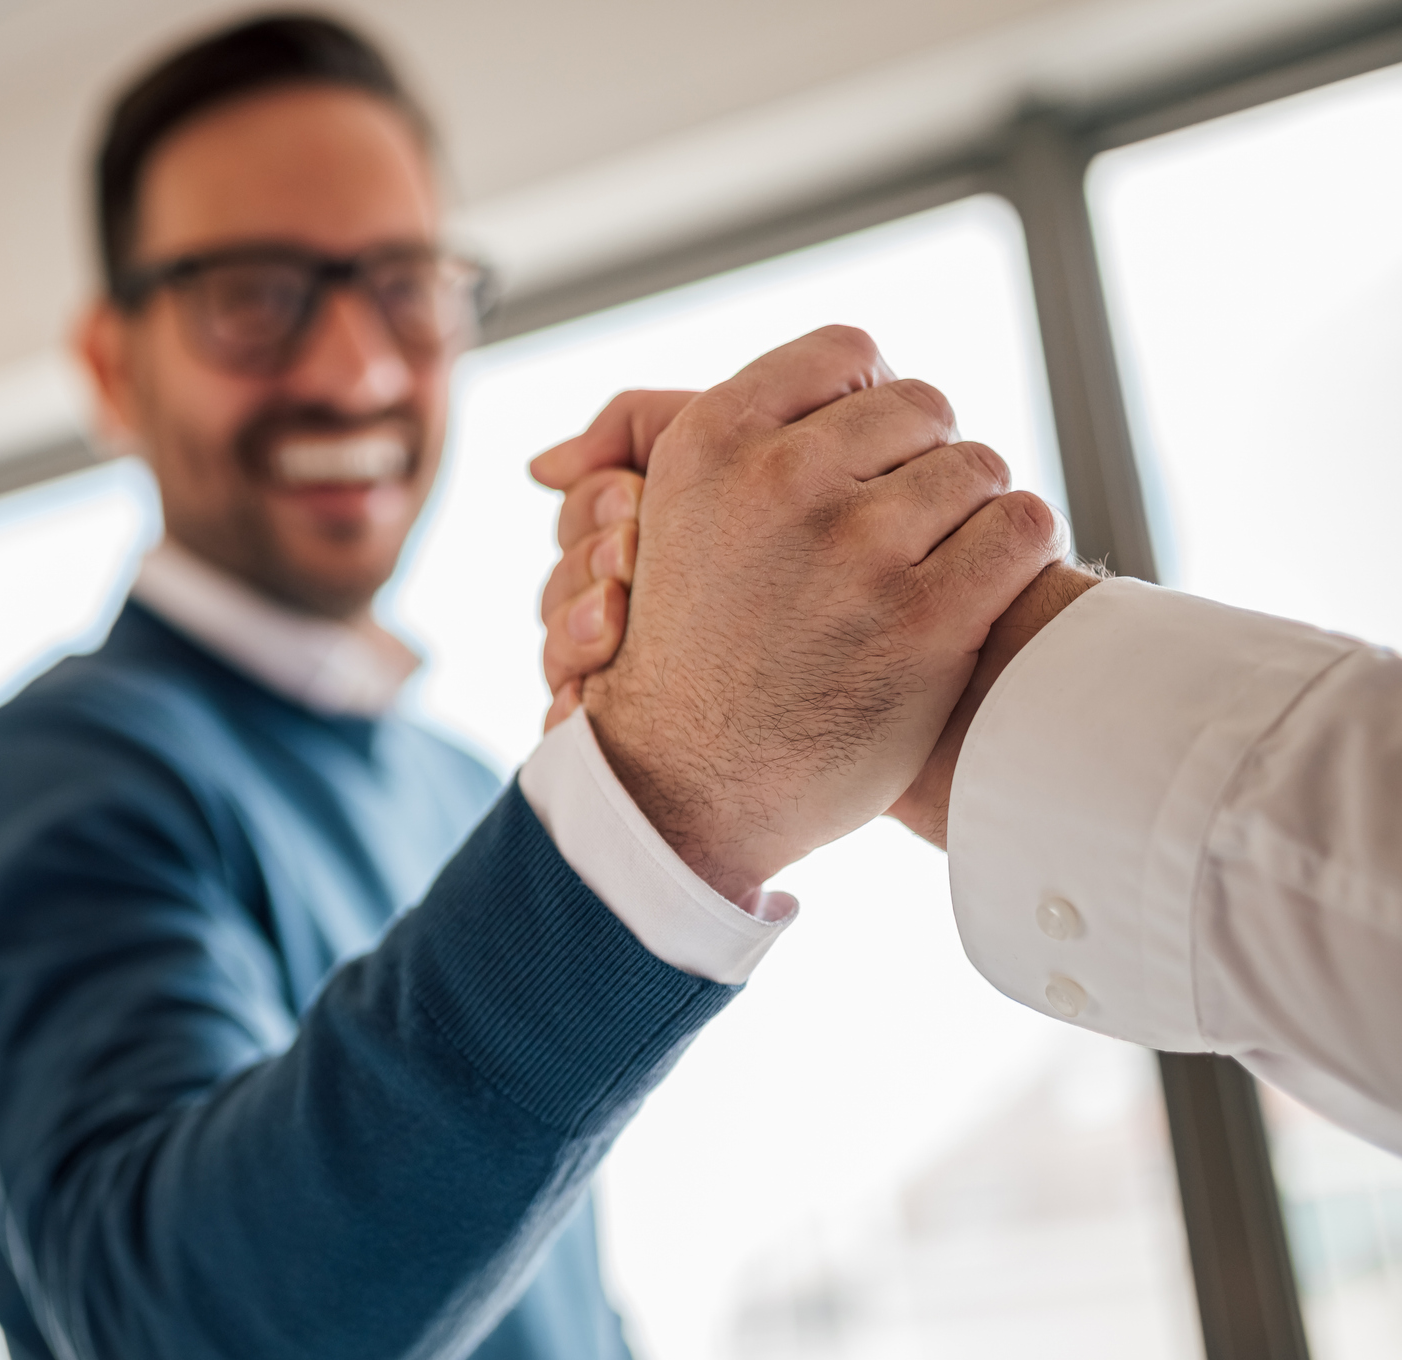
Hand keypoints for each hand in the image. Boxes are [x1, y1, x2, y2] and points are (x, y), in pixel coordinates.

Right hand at [534, 327, 1060, 903]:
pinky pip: (1021, 527)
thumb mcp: (644, 534)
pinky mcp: (923, 619)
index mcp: (709, 443)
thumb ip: (631, 454)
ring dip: (970, 514)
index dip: (867, 402)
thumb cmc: (685, 654)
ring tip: (936, 563)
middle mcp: (777, 483)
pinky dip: (1015, 553)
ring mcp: (854, 551)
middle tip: (902, 522)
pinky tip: (978, 589)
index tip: (860, 457)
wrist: (694, 793)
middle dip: (921, 460)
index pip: (846, 353)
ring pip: (977, 466)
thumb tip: (552, 459)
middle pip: (922, 405)